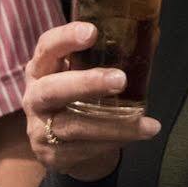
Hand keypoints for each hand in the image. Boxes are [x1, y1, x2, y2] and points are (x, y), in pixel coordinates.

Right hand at [21, 22, 159, 180]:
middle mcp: (34, 96)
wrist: (67, 146)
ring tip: (145, 123)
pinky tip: (136, 135)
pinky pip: (84, 149)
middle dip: (87, 84)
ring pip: (74, 126)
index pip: (47, 47)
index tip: (92, 32)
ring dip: (114, 124)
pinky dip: (114, 141)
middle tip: (120, 79)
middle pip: (52, 89)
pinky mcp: (51, 155)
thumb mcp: (88, 74)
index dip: (66, 38)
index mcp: (42, 68)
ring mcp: (39, 128)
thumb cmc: (80, 98)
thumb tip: (152, 34)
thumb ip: (113, 56)